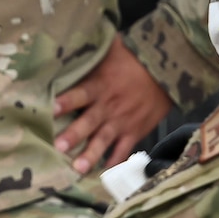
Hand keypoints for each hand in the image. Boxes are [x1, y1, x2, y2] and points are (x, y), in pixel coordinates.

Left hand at [54, 35, 172, 176]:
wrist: (168, 70)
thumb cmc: (134, 59)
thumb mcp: (111, 50)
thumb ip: (89, 53)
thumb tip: (66, 43)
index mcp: (101, 85)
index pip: (81, 93)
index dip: (67, 100)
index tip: (50, 108)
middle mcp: (110, 106)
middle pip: (89, 121)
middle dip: (74, 134)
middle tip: (59, 145)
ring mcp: (123, 121)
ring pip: (104, 140)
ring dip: (91, 154)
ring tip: (78, 168)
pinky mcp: (135, 131)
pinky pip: (123, 150)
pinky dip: (114, 162)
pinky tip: (102, 174)